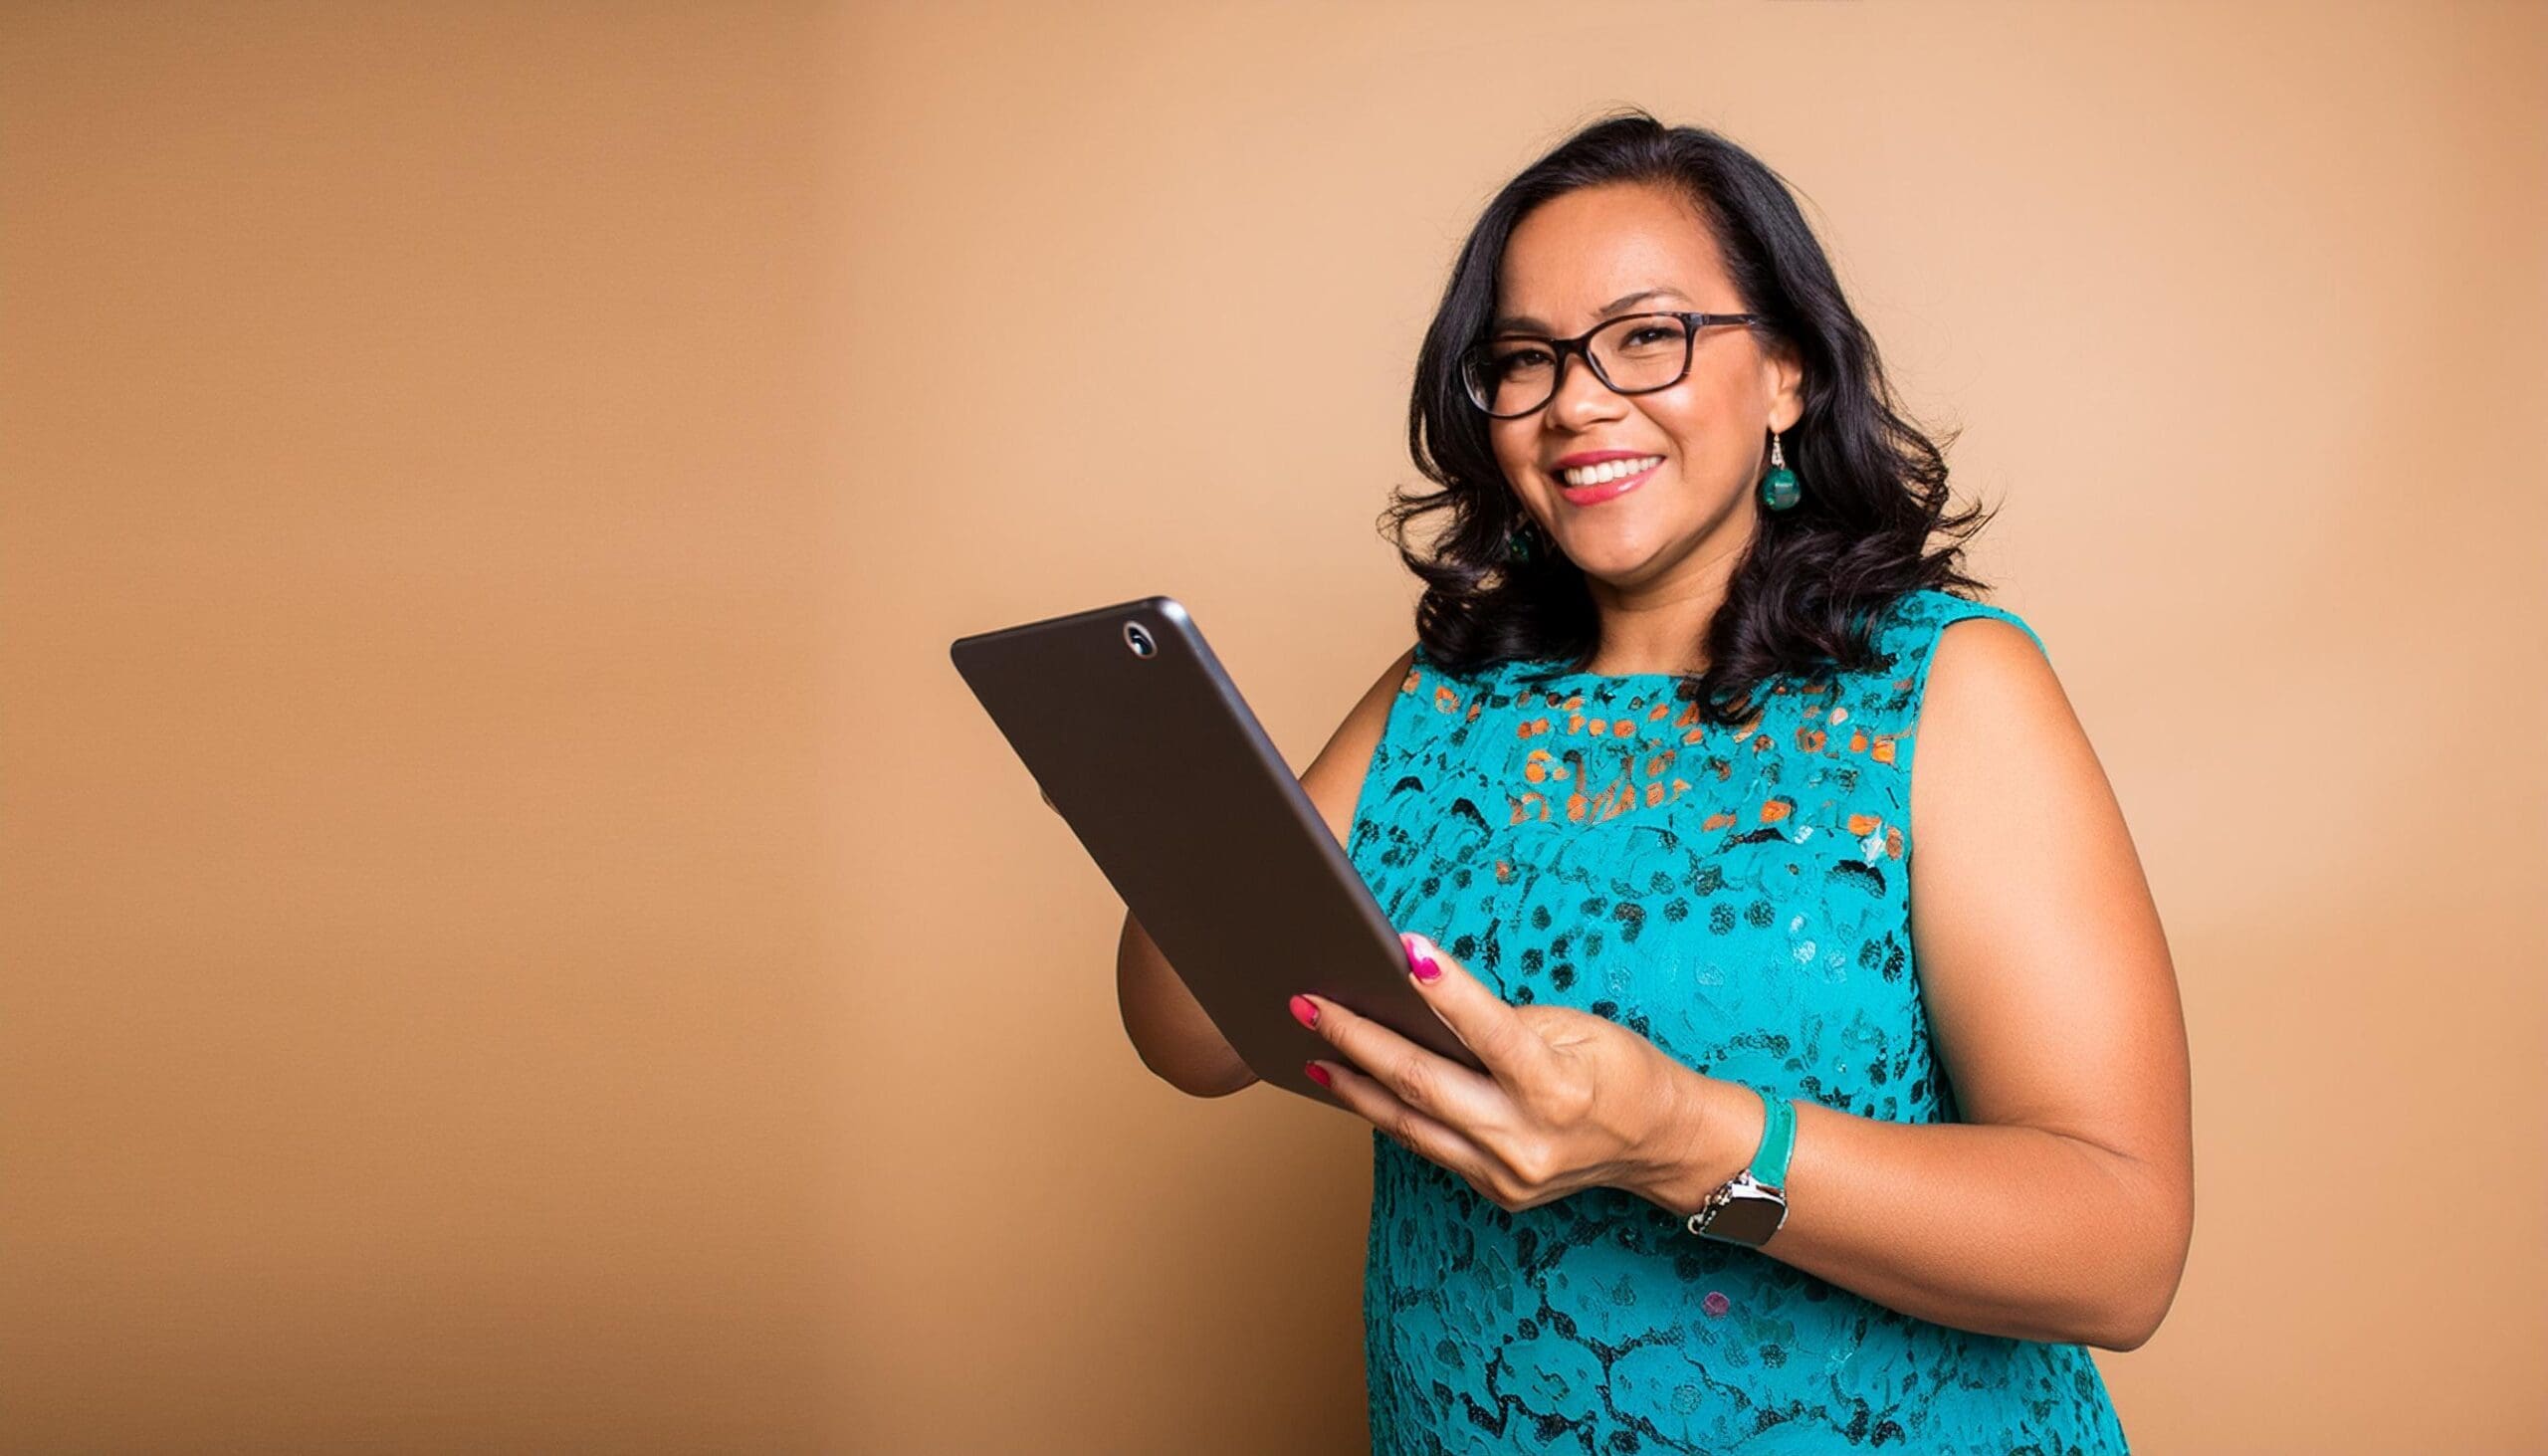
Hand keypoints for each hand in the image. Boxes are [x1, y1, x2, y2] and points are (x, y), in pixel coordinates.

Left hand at [1291, 932, 1699, 1212]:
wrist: (1660, 1145)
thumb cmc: (1620, 1071)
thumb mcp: (1576, 1029)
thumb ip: (1502, 1024)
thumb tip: (1424, 1004)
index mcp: (1557, 1090)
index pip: (1488, 1033)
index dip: (1446, 992)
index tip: (1402, 950)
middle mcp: (1525, 1140)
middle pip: (1423, 1085)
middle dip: (1358, 1040)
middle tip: (1309, 1004)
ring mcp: (1504, 1175)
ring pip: (1409, 1124)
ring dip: (1354, 1083)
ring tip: (1310, 1047)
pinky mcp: (1492, 1191)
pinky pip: (1428, 1144)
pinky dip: (1387, 1111)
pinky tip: (1354, 1083)